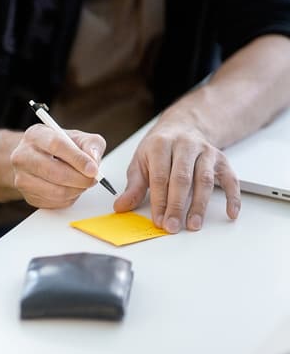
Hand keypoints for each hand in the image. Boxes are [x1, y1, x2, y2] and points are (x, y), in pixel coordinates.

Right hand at [10, 124, 105, 207]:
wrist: (40, 159)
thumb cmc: (61, 147)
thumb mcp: (78, 138)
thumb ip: (91, 145)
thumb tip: (93, 162)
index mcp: (35, 135)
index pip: (56, 145)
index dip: (77, 159)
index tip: (93, 169)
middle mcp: (22, 155)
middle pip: (53, 172)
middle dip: (79, 179)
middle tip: (93, 179)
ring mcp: (22, 178)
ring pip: (55, 191)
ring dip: (76, 190)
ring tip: (83, 183)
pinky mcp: (28, 196)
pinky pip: (55, 202)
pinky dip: (69, 198)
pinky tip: (71, 188)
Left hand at [114, 121, 240, 232]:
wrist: (182, 127)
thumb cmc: (158, 149)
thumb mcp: (140, 162)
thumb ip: (133, 186)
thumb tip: (121, 206)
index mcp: (161, 145)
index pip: (160, 177)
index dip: (159, 201)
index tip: (158, 220)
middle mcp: (185, 145)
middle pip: (182, 179)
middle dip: (177, 206)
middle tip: (172, 226)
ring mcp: (205, 152)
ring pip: (204, 180)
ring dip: (199, 205)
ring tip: (193, 224)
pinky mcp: (220, 159)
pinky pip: (230, 179)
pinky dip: (233, 197)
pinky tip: (230, 213)